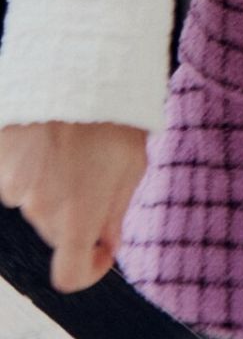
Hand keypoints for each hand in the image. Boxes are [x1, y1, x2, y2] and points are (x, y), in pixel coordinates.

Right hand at [0, 121, 148, 292]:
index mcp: (77, 216)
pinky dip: (30, 162)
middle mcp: (40, 209)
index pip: (69, 274)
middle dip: (78, 211)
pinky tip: (48, 133)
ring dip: (53, 182)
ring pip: (36, 201)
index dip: (88, 269)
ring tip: (71, 140)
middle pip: (58, 230)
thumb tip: (106, 242)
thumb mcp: (132, 162)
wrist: (76, 64)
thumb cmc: (113, 112)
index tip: (101, 249)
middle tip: (95, 167)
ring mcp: (13, 184)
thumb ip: (117, 209)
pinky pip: (15, 176)